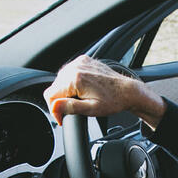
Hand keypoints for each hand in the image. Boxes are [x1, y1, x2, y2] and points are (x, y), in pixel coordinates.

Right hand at [43, 55, 165, 129]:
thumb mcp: (90, 109)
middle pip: (55, 87)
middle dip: (61, 100)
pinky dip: (72, 81)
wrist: (127, 91)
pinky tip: (83, 88)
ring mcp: (80, 62)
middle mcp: (76, 67)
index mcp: (75, 79)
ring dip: (66, 91)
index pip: (50, 95)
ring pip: (61, 80)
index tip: (62, 116)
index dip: (54, 109)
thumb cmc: (113, 101)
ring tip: (81, 98)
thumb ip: (70, 107)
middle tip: (75, 108)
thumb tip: (54, 106)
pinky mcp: (84, 60)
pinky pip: (69, 72)